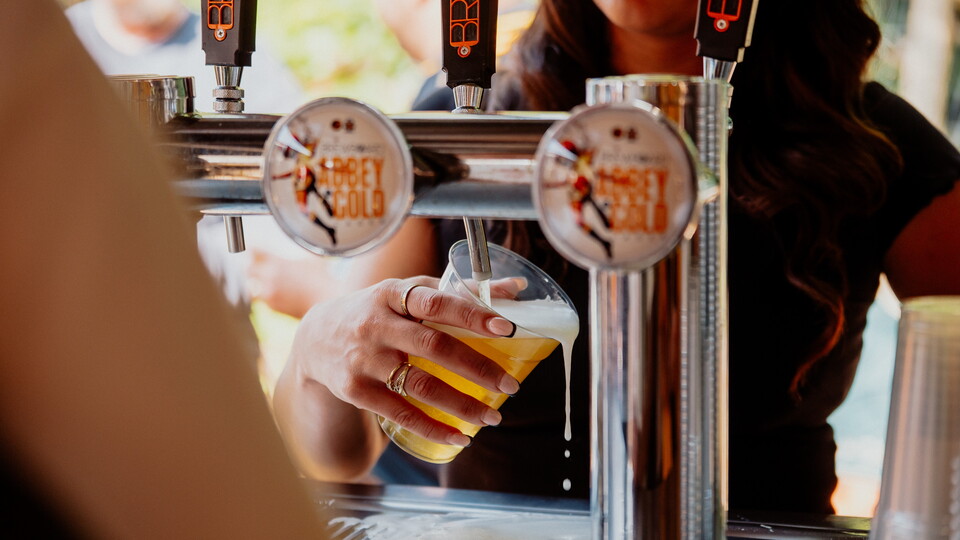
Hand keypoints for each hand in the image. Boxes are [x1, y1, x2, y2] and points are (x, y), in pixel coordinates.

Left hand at [246, 249, 326, 318]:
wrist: (326, 302)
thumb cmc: (322, 279)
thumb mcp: (311, 258)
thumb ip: (299, 251)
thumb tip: (300, 240)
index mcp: (277, 263)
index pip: (254, 251)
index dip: (253, 249)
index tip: (253, 248)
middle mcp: (269, 279)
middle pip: (248, 269)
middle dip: (251, 265)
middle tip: (255, 263)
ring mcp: (269, 294)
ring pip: (252, 286)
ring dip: (256, 282)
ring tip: (263, 280)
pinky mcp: (273, 307)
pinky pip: (262, 299)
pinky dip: (264, 294)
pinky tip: (274, 291)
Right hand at [289, 277, 518, 448]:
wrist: (315, 339)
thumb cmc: (378, 312)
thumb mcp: (407, 292)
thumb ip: (458, 291)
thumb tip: (515, 288)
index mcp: (392, 294)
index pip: (435, 301)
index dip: (471, 313)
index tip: (506, 327)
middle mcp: (376, 325)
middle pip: (433, 346)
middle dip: (477, 367)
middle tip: (510, 385)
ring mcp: (364, 359)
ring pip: (419, 385)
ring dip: (461, 404)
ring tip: (492, 416)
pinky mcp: (355, 390)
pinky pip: (400, 413)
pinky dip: (433, 427)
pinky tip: (460, 437)